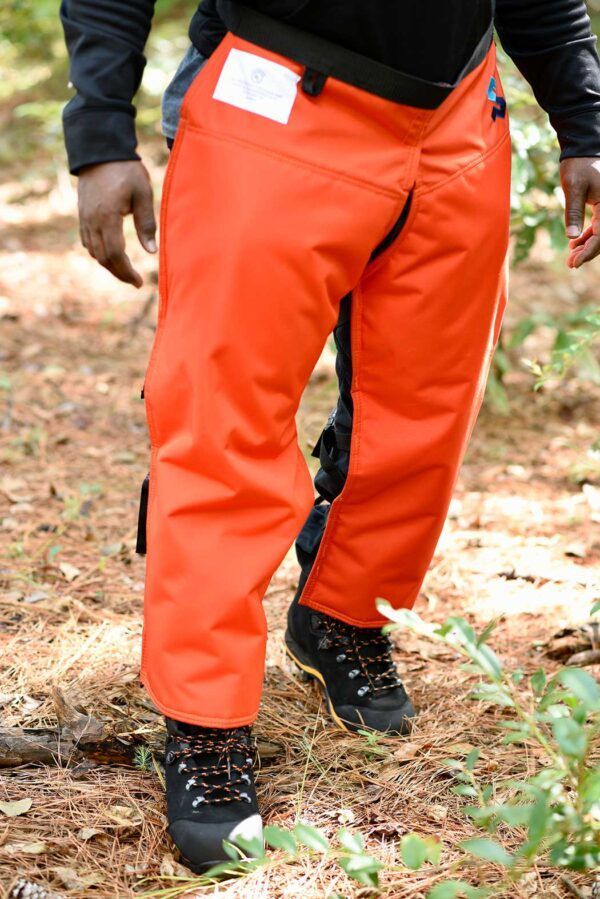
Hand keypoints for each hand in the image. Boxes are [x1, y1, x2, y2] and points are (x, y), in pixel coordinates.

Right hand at [77, 160, 156, 286]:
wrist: (100, 150)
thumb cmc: (126, 170)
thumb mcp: (143, 193)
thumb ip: (147, 223)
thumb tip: (151, 251)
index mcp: (107, 216)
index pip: (115, 254)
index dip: (126, 271)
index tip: (139, 282)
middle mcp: (92, 221)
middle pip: (103, 258)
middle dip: (119, 273)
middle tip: (135, 281)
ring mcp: (84, 218)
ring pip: (94, 252)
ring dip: (109, 265)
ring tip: (125, 271)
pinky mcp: (82, 215)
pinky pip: (88, 241)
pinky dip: (100, 253)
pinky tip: (112, 256)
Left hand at [560, 157, 599, 268]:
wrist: (584, 148)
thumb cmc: (578, 165)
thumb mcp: (573, 188)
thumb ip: (573, 213)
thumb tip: (572, 237)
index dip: (588, 252)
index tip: (574, 264)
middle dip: (588, 252)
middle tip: (570, 264)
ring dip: (588, 245)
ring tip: (571, 256)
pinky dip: (589, 235)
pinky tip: (575, 243)